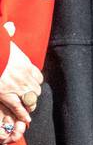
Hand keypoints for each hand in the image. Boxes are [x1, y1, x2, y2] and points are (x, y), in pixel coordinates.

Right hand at [0, 26, 40, 142]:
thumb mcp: (3, 40)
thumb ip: (8, 33)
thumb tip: (10, 25)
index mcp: (24, 63)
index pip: (37, 76)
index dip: (35, 81)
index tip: (33, 84)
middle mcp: (24, 76)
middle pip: (36, 89)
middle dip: (33, 94)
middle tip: (29, 98)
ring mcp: (17, 86)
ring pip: (30, 98)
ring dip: (29, 104)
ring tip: (28, 109)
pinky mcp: (6, 95)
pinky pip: (18, 107)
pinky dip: (22, 114)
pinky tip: (26, 120)